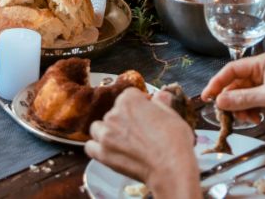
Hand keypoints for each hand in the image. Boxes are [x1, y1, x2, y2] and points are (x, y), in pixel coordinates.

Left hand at [86, 91, 200, 198]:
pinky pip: (90, 147)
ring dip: (107, 132)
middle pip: (114, 112)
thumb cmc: (174, 142)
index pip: (129, 96)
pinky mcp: (102, 153)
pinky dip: (97, 148)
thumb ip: (162, 103)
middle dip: (124, 120)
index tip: (145, 114)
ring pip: (98, 128)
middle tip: (138, 133)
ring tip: (122, 142)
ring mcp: (106, 134)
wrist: (170, 168)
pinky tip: (109, 151)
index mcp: (130, 100)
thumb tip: (161, 95)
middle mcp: (114, 114)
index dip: (139, 105)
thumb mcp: (172, 116)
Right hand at [203, 51, 264, 135]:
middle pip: (236, 84)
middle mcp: (263, 72)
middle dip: (230, 99)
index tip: (207, 98)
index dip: (217, 82)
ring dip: (241, 108)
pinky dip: (250, 112)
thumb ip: (244, 98)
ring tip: (249, 119)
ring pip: (243, 96)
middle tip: (227, 115)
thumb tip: (219, 101)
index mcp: (263, 63)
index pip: (232, 69)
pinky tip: (257, 119)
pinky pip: (253, 104)